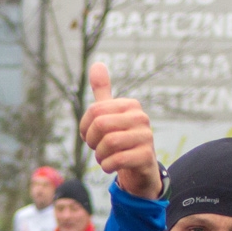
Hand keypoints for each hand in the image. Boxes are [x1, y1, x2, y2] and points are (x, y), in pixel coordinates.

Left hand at [78, 63, 161, 199]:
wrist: (139, 166)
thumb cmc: (121, 138)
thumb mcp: (110, 114)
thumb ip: (103, 91)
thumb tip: (97, 64)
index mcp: (130, 105)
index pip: (94, 111)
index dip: (84, 128)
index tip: (90, 136)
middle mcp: (141, 117)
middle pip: (100, 125)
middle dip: (92, 142)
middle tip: (97, 148)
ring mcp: (146, 136)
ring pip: (108, 143)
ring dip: (99, 155)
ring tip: (104, 158)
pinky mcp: (146, 156)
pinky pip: (116, 160)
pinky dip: (106, 166)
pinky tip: (110, 166)